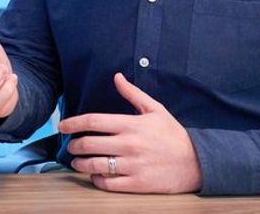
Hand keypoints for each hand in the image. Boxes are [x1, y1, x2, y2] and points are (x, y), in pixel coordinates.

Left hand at [60, 72, 202, 193]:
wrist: (198, 163)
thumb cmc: (173, 135)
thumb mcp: (156, 109)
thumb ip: (133, 93)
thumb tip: (116, 76)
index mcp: (131, 124)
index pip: (93, 121)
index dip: (72, 123)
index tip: (62, 126)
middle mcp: (129, 145)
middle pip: (88, 144)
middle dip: (74, 145)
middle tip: (71, 146)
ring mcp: (132, 165)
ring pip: (94, 165)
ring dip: (80, 163)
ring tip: (77, 162)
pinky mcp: (137, 183)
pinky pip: (108, 183)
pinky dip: (96, 179)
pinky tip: (95, 175)